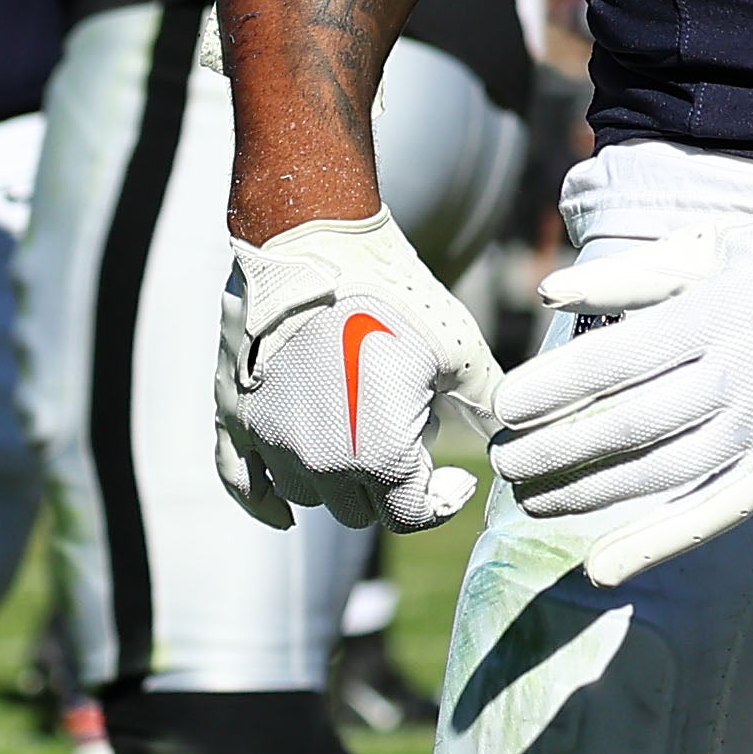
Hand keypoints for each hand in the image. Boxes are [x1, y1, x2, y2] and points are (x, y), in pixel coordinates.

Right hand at [218, 210, 500, 531]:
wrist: (314, 238)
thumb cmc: (392, 292)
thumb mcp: (458, 350)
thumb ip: (488, 406)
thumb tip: (515, 440)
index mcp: (381, 456)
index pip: (412, 515)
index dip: (441, 501)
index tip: (454, 479)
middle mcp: (322, 463)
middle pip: (361, 510)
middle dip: (390, 483)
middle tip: (404, 427)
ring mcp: (272, 441)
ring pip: (310, 494)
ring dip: (337, 478)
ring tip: (356, 420)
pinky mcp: (237, 416)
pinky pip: (241, 483)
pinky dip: (262, 502)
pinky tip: (283, 513)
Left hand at [492, 207, 752, 589]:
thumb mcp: (710, 246)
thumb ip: (627, 274)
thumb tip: (550, 291)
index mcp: (713, 316)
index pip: (613, 363)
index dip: (551, 389)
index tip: (503, 406)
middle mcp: (735, 379)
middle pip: (624, 426)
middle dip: (551, 449)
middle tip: (499, 460)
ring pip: (657, 476)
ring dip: (586, 495)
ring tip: (530, 498)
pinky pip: (710, 514)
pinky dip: (655, 543)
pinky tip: (604, 564)